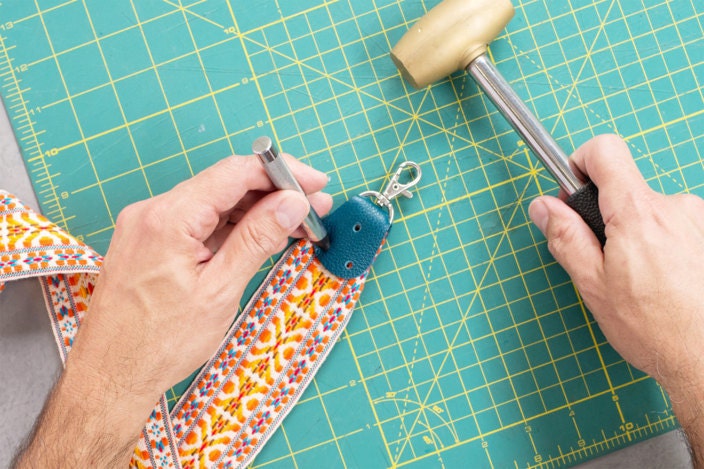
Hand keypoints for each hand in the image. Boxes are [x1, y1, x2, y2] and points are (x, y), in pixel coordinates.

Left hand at [15, 154, 331, 466]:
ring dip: (255, 212)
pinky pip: (197, 223)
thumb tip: (291, 204)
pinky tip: (259, 239)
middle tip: (313, 210)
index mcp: (168, 218)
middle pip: (225, 185)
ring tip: (295, 227)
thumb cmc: (158, 344)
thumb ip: (256, 239)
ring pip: (213, 204)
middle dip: (273, 194)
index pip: (234, 173)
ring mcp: (148, 227)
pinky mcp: (149, 243)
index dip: (281, 174)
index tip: (314, 184)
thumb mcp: (219, 291)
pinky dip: (231, 228)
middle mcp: (152, 212)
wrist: (109, 377)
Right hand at [529, 134, 703, 463]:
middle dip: (608, 217)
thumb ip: (566, 237)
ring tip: (640, 281)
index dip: (579, 163)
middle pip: (626, 190)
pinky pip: (676, 228)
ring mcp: (699, 221)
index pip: (605, 151)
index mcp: (637, 214)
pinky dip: (663, 247)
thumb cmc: (655, 329)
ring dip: (637, 236)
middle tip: (605, 261)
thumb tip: (543, 206)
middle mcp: (674, 208)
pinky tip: (665, 283)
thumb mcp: (593, 285)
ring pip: (651, 213)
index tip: (572, 191)